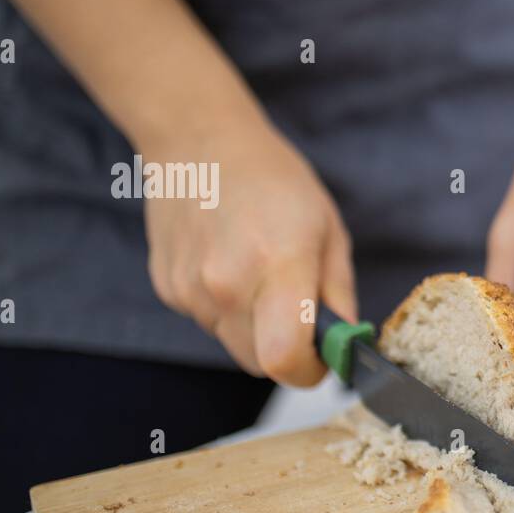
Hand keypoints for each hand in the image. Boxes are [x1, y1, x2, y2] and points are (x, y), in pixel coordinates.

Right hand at [143, 123, 356, 384]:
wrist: (199, 142)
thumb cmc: (274, 181)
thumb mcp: (328, 231)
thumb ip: (338, 297)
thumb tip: (345, 348)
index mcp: (277, 264)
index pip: (284, 359)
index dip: (309, 370)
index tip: (323, 356)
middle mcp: (226, 283)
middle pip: (261, 364)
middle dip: (287, 352)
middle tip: (299, 314)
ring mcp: (190, 288)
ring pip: (234, 344)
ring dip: (256, 328)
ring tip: (260, 273)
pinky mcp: (168, 289)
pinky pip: (209, 322)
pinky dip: (227, 309)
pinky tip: (230, 264)